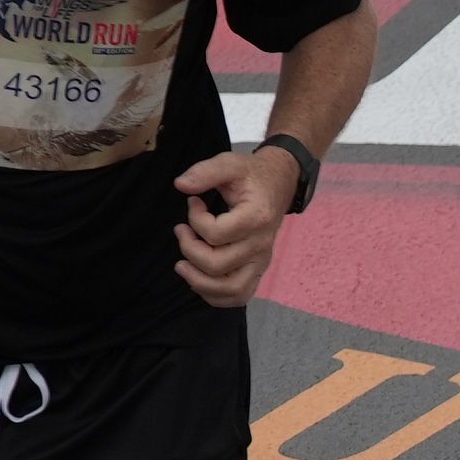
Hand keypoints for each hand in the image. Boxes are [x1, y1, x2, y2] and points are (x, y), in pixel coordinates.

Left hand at [173, 143, 297, 308]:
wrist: (279, 185)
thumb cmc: (251, 176)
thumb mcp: (230, 163)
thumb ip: (205, 171)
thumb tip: (181, 185)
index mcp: (256, 217)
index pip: (216, 234)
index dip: (195, 220)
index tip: (192, 203)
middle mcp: (261, 244)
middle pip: (217, 265)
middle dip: (189, 249)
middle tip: (181, 231)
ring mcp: (261, 261)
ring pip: (229, 289)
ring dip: (198, 281)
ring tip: (182, 265)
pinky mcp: (258, 269)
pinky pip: (239, 296)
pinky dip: (216, 296)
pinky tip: (199, 280)